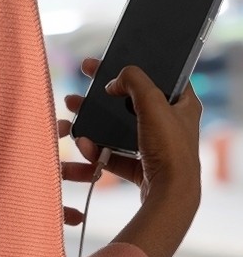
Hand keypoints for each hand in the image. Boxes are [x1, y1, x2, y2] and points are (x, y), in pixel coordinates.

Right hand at [58, 55, 202, 223]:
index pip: (159, 77)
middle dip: (103, 96)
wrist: (169, 194)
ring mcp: (155, 145)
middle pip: (131, 102)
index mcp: (183, 104)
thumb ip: (134, 81)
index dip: (134, 67)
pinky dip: (97, 150)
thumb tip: (116, 80)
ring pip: (118, 128)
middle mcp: (171, 123)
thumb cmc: (170, 149)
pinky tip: (83, 145)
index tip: (109, 62)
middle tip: (82, 87)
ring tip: (72, 115)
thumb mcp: (153, 103)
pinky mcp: (141, 165)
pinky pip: (113, 154)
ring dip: (93, 122)